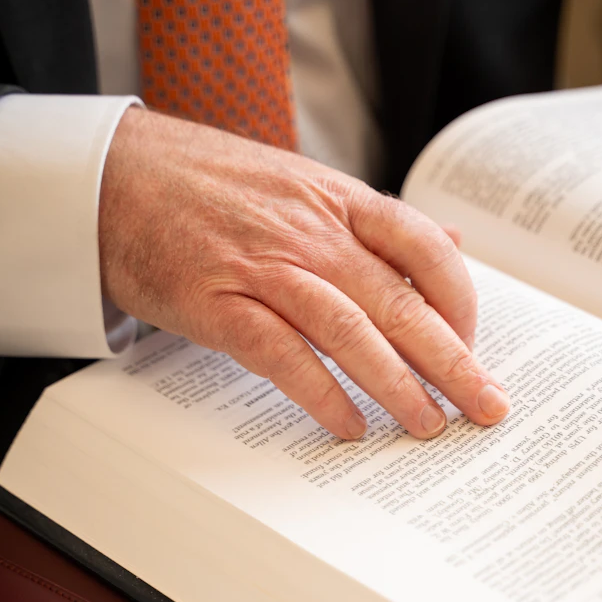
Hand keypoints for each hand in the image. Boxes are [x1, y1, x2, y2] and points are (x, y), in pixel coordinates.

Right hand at [99, 107, 509, 439]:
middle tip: (486, 407)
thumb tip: (448, 241)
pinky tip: (348, 424)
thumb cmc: (207, 185)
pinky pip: (282, 355)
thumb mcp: (303, 184)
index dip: (459, 301)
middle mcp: (311, 233)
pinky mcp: (218, 303)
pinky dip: (321, 393)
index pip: (423, 248)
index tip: (473, 343)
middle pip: (399, 302)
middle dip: (452, 361)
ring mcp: (264, 267)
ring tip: (427, 426)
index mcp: (337, 201)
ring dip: (396, 385)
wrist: (115, 175)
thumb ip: (374, 221)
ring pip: (351, 331)